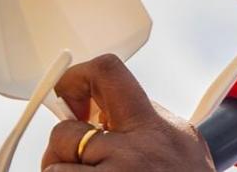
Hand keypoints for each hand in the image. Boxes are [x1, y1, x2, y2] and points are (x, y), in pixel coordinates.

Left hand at [41, 54, 215, 171]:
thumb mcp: (182, 142)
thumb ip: (147, 118)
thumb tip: (104, 103)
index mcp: (153, 126)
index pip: (106, 74)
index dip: (75, 79)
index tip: (70, 96)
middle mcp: (132, 153)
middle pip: (65, 132)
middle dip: (65, 146)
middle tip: (81, 158)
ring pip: (54, 167)